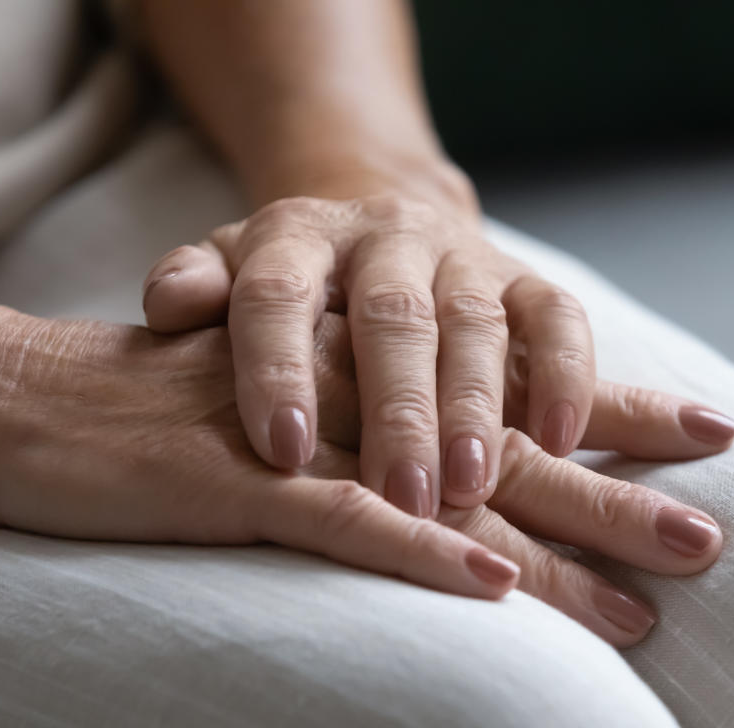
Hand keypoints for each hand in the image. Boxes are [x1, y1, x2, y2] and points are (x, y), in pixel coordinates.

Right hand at [0, 311, 733, 645]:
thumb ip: (349, 433)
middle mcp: (350, 393)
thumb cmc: (141, 421)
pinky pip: (343, 520)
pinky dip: (419, 556)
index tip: (705, 434)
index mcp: (365, 372)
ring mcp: (296, 435)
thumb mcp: (267, 409)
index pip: (507, 390)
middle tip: (711, 542)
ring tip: (644, 604)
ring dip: (549, 550)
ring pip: (446, 496)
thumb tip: (431, 493)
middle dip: (612, 497)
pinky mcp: (232, 480)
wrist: (12, 397)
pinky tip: (491, 590)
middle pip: (504, 450)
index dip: (608, 409)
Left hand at [141, 194, 596, 517]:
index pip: (277, 294)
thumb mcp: (226, 275)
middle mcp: (382, 237)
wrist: (378, 225)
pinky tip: (560, 443)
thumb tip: (166, 306)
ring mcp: (460, 255)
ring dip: (476, 406)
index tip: (283, 450)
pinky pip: (559, 317)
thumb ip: (191, 288)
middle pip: (391, 315)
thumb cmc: (290, 285)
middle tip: (405, 494)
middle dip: (399, 409)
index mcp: (295, 239)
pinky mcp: (524, 279)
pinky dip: (566, 375)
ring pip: (475, 322)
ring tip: (472, 487)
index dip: (278, 368)